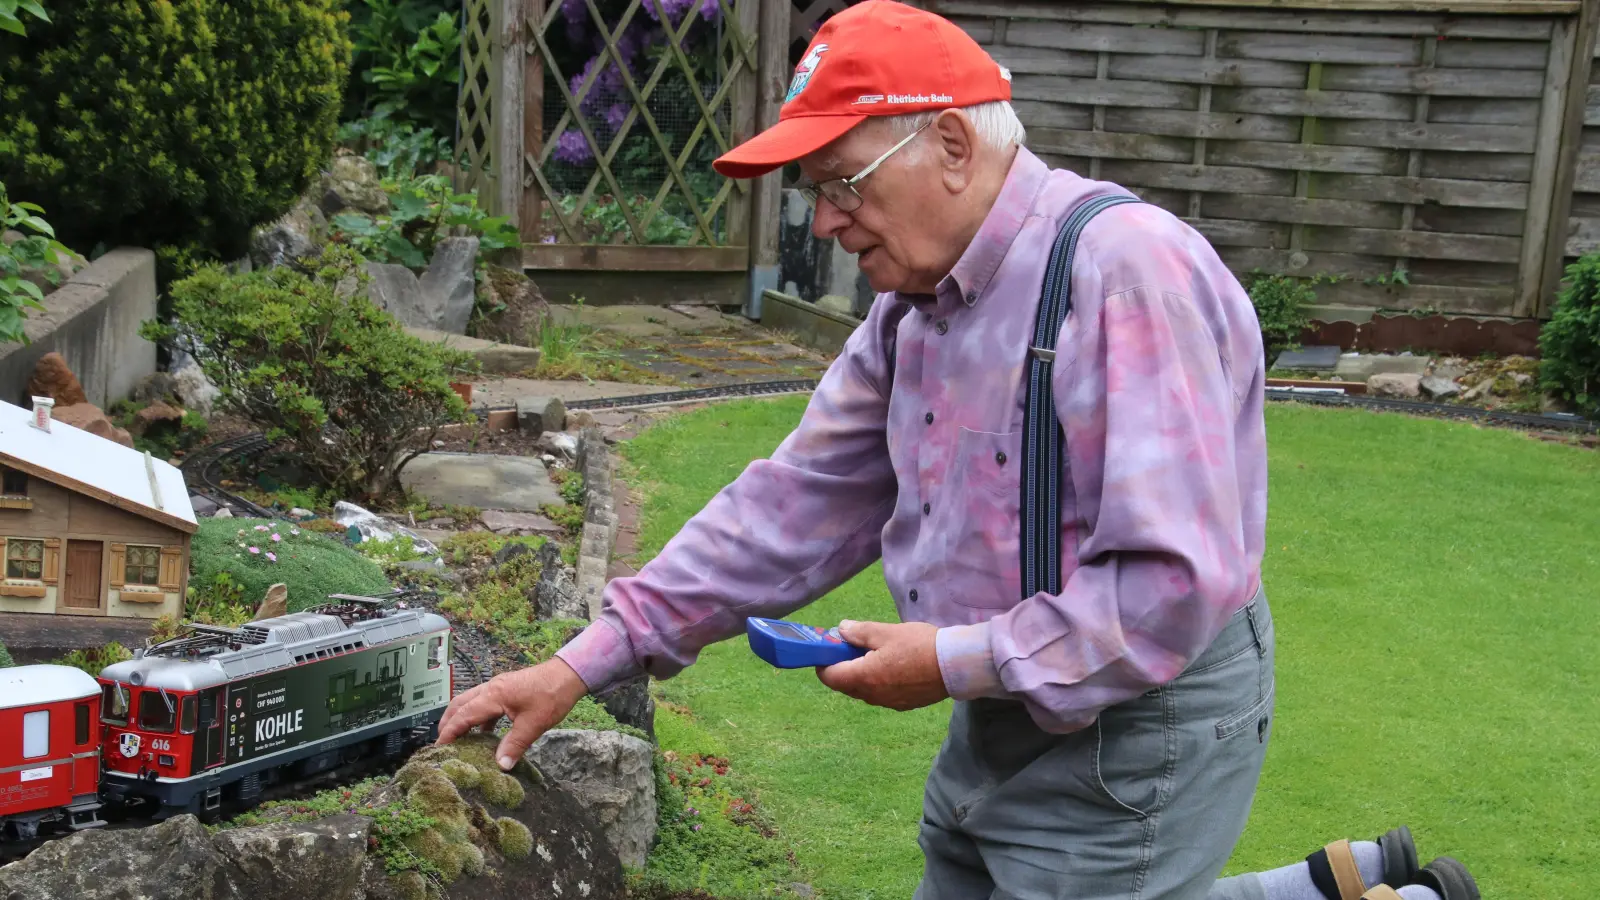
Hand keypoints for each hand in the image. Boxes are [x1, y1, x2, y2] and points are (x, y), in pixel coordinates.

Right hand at [435, 657, 589, 769]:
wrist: (569, 674)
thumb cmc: (552, 695)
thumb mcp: (533, 724)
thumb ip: (514, 745)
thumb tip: (501, 766)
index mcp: (494, 695)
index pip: (463, 715)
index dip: (449, 732)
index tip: (439, 748)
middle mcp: (492, 688)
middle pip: (459, 704)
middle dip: (448, 722)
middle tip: (442, 743)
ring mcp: (499, 687)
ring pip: (471, 702)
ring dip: (462, 718)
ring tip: (459, 740)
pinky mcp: (507, 689)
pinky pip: (485, 703)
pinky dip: (479, 717)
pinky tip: (485, 733)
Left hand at [815, 620, 948, 710]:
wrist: (955, 665)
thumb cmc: (920, 645)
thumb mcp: (887, 632)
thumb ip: (860, 632)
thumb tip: (840, 630)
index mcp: (864, 677)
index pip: (830, 677)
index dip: (824, 663)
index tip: (828, 650)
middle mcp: (873, 695)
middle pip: (845, 685)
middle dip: (842, 667)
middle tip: (852, 647)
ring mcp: (888, 702)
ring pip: (863, 691)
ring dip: (860, 676)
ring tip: (874, 654)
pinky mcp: (903, 704)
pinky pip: (880, 695)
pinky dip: (877, 682)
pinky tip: (892, 666)